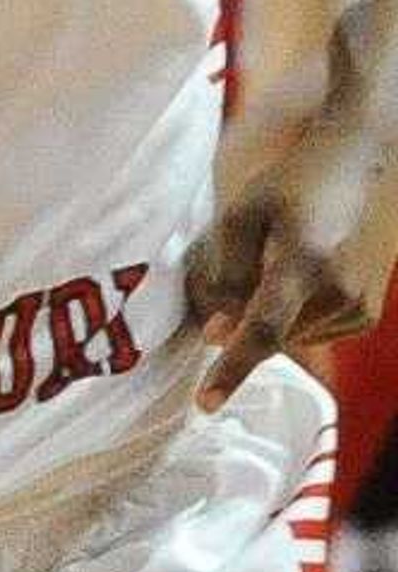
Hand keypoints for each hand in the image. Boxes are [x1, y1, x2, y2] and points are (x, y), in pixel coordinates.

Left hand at [185, 119, 396, 410]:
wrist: (356, 168)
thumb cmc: (289, 185)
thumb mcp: (241, 215)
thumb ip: (227, 275)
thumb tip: (218, 333)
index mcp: (303, 262)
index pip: (263, 331)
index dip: (232, 369)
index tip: (206, 402)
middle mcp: (338, 292)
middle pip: (271, 334)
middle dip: (240, 322)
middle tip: (242, 271)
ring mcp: (358, 305)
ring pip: (290, 336)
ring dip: (268, 316)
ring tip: (277, 261)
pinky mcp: (366, 314)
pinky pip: (311, 331)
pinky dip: (294, 314)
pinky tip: (299, 274)